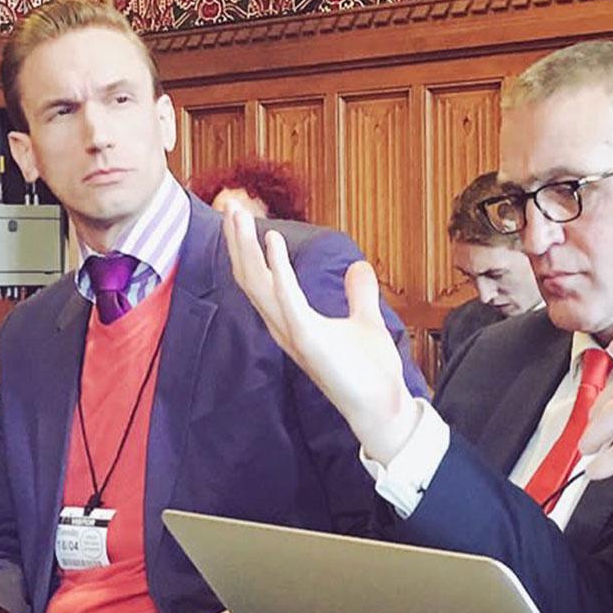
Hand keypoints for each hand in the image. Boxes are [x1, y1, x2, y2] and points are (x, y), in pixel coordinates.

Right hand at [224, 209, 417, 463]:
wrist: (383, 406)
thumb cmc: (370, 372)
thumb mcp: (365, 321)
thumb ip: (359, 294)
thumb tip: (359, 267)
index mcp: (292, 321)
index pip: (259, 280)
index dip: (246, 249)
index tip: (240, 217)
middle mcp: (284, 326)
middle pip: (249, 278)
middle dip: (238, 242)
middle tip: (229, 205)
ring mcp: (293, 333)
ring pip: (258, 285)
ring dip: (247, 248)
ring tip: (240, 215)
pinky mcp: (309, 339)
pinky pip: (287, 299)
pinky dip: (279, 269)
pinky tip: (272, 240)